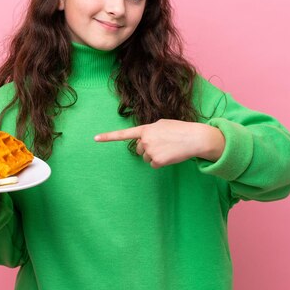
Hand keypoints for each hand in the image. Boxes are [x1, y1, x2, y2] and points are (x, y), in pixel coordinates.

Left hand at [94, 119, 224, 167]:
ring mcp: (150, 151)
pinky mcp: (156, 162)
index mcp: (145, 129)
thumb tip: (143, 140)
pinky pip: (153, 164)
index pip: (123, 134)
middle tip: (162, 143)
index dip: (108, 137)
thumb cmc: (179, 130)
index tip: (95, 139)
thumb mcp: (162, 124)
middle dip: (147, 148)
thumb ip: (149, 130)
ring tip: (168, 148)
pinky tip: (170, 155)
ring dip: (155, 155)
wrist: (194, 138)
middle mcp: (145, 140)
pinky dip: (161, 162)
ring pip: (146, 158)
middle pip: (139, 149)